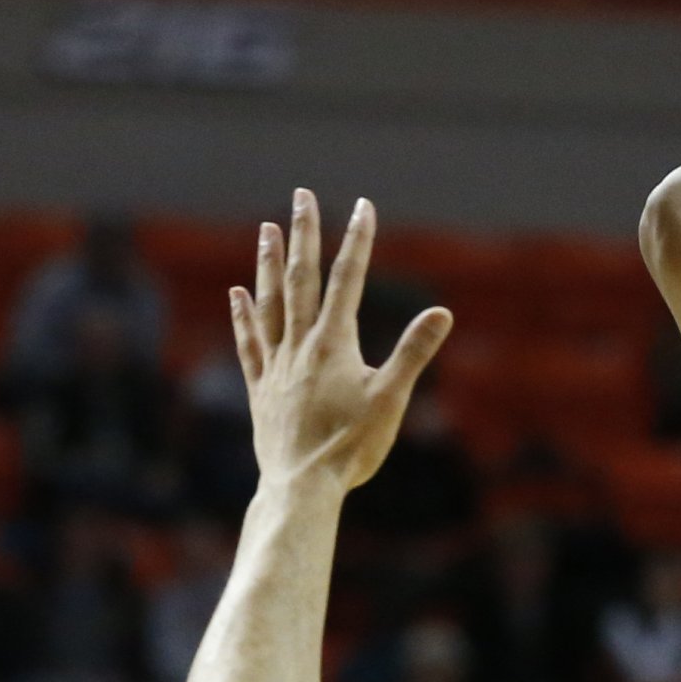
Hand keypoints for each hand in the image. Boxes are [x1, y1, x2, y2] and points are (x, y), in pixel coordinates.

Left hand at [232, 188, 453, 491]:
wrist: (301, 486)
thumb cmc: (350, 447)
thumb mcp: (390, 399)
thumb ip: (413, 352)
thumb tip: (442, 312)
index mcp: (334, 343)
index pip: (347, 279)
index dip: (357, 239)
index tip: (363, 205)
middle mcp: (300, 345)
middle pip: (301, 278)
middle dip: (304, 234)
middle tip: (302, 196)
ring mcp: (276, 365)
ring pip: (269, 302)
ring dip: (268, 263)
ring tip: (267, 229)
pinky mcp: (261, 388)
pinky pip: (249, 342)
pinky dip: (243, 315)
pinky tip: (238, 293)